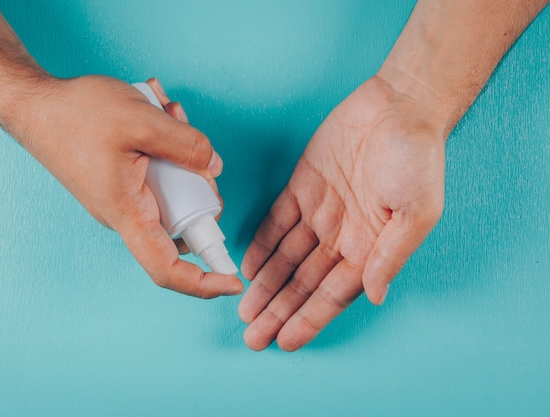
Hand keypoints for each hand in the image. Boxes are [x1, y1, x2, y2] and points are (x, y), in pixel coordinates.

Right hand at [13, 75, 242, 297]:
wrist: (34, 105)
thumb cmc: (75, 115)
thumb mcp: (140, 121)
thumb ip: (185, 144)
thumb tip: (214, 165)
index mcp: (127, 213)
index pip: (167, 268)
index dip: (203, 283)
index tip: (234, 281)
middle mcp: (127, 213)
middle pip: (185, 219)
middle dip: (201, 183)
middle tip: (194, 141)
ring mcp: (126, 196)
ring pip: (175, 190)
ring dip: (183, 155)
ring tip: (170, 114)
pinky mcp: (124, 180)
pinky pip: (159, 173)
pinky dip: (167, 146)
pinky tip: (160, 114)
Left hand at [238, 76, 445, 349]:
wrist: (400, 106)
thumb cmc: (417, 158)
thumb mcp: (417, 212)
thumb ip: (392, 256)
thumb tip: (374, 295)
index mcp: (370, 248)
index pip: (332, 294)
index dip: (308, 319)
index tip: (284, 340)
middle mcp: (342, 236)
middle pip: (303, 282)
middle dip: (278, 310)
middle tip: (252, 335)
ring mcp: (320, 212)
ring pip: (285, 257)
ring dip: (265, 284)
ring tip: (244, 309)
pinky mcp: (302, 186)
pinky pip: (276, 221)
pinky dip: (261, 243)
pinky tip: (249, 266)